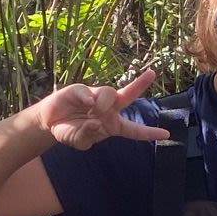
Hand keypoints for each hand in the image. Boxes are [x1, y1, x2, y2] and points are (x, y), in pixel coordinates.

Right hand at [34, 69, 169, 150]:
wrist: (50, 123)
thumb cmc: (70, 131)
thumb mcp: (79, 142)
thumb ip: (88, 136)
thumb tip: (97, 123)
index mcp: (112, 125)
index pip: (134, 130)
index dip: (149, 132)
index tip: (166, 134)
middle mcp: (108, 109)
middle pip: (128, 95)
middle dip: (140, 84)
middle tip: (151, 73)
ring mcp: (96, 98)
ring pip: (108, 93)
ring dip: (104, 102)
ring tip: (94, 110)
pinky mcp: (81, 90)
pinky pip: (88, 91)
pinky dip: (87, 97)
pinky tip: (86, 104)